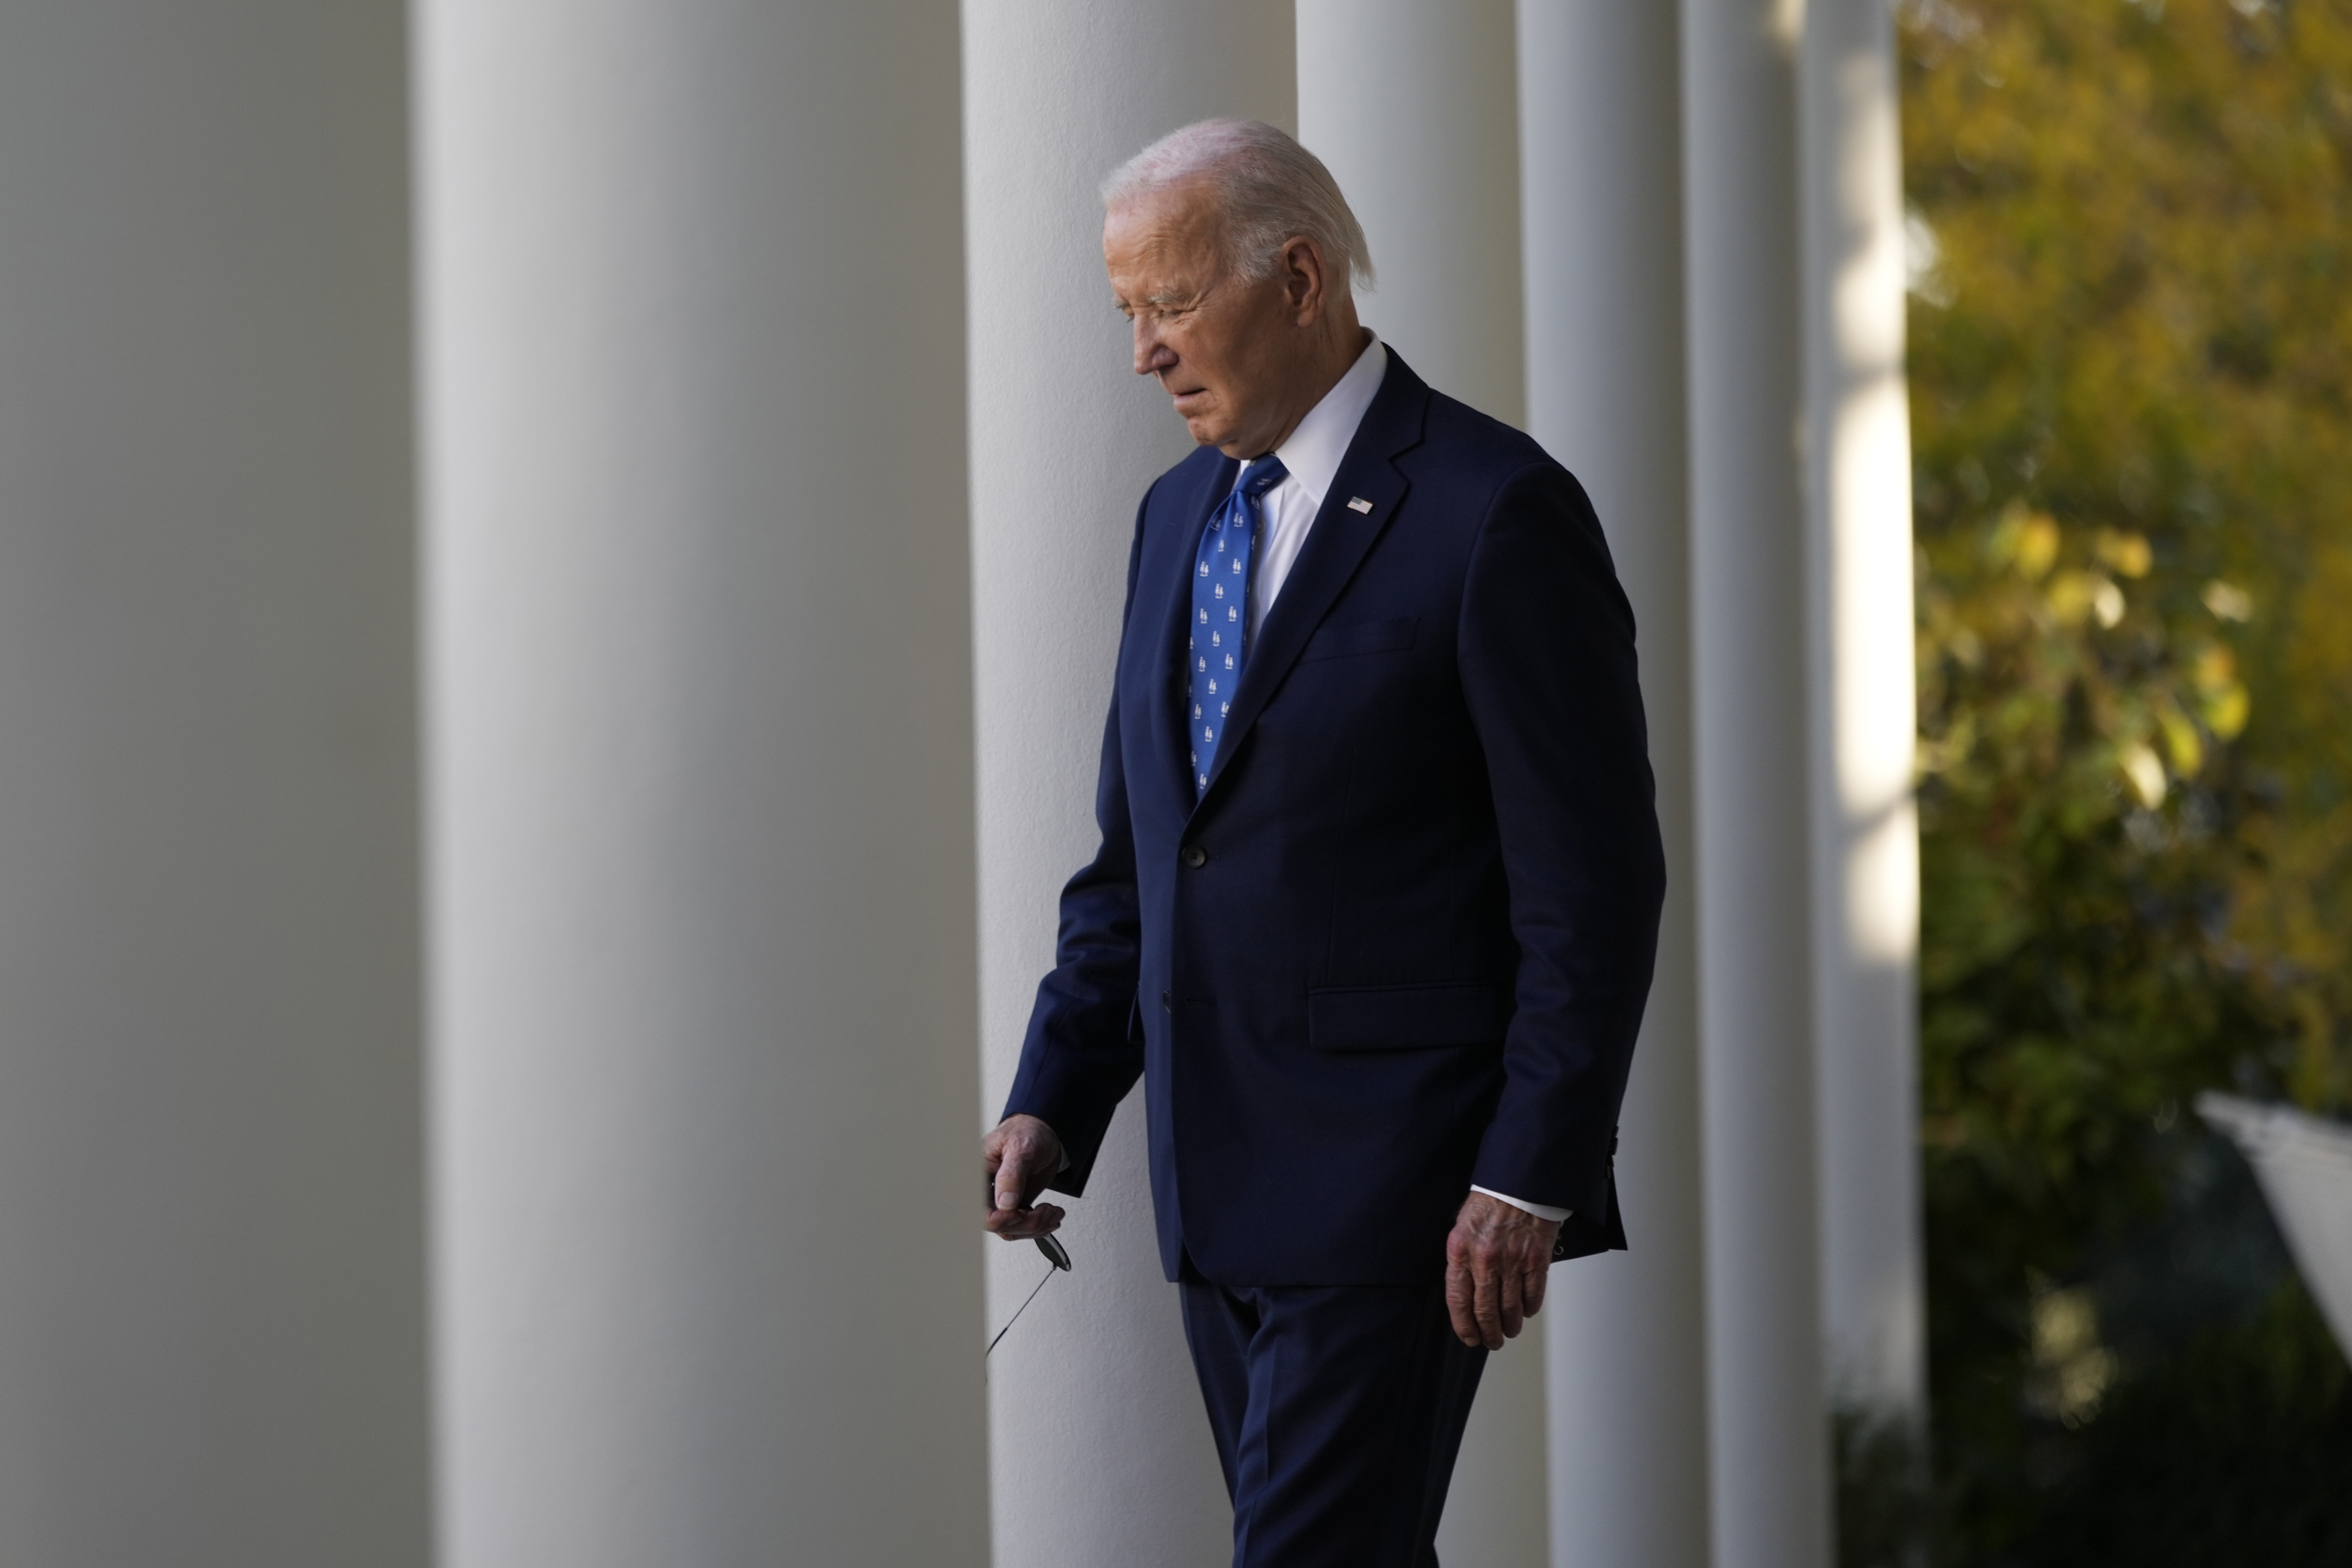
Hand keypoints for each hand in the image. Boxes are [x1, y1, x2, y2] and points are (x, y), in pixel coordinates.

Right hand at [982, 1114, 1066, 1240]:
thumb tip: (1005, 1204)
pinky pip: (1020, 1226)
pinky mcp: (1012, 1205)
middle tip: (1046, 1211)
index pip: (978, 1209)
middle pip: (995, 1224)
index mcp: (977, 1174)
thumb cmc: (1028, 1132)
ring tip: (1053, 1212)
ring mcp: (999, 1199)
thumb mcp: (1021, 1148)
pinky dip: (1038, 1226)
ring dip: (1035, 1226)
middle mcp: (985, 1189)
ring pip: (1010, 1229)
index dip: (999, 1219)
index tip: (1022, 1213)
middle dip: (1025, 1223)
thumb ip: (1012, 1175)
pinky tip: (1050, 1216)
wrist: (1044, 1133)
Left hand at [1443, 1191, 1561, 1349]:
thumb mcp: (1461, 1228)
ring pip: (1510, 1309)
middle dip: (1488, 1333)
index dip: (1463, 1326)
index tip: (1468, 1338)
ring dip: (1510, 1326)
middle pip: (1485, 1311)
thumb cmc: (1488, 1203)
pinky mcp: (1537, 1260)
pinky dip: (1529, 1309)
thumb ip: (1461, 1261)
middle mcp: (1485, 1259)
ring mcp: (1513, 1261)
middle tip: (1491, 1341)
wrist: (1518, 1183)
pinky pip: (1533, 1296)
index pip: (1458, 1300)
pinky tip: (1525, 1311)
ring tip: (1509, 1331)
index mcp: (1461, 1250)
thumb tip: (1464, 1296)